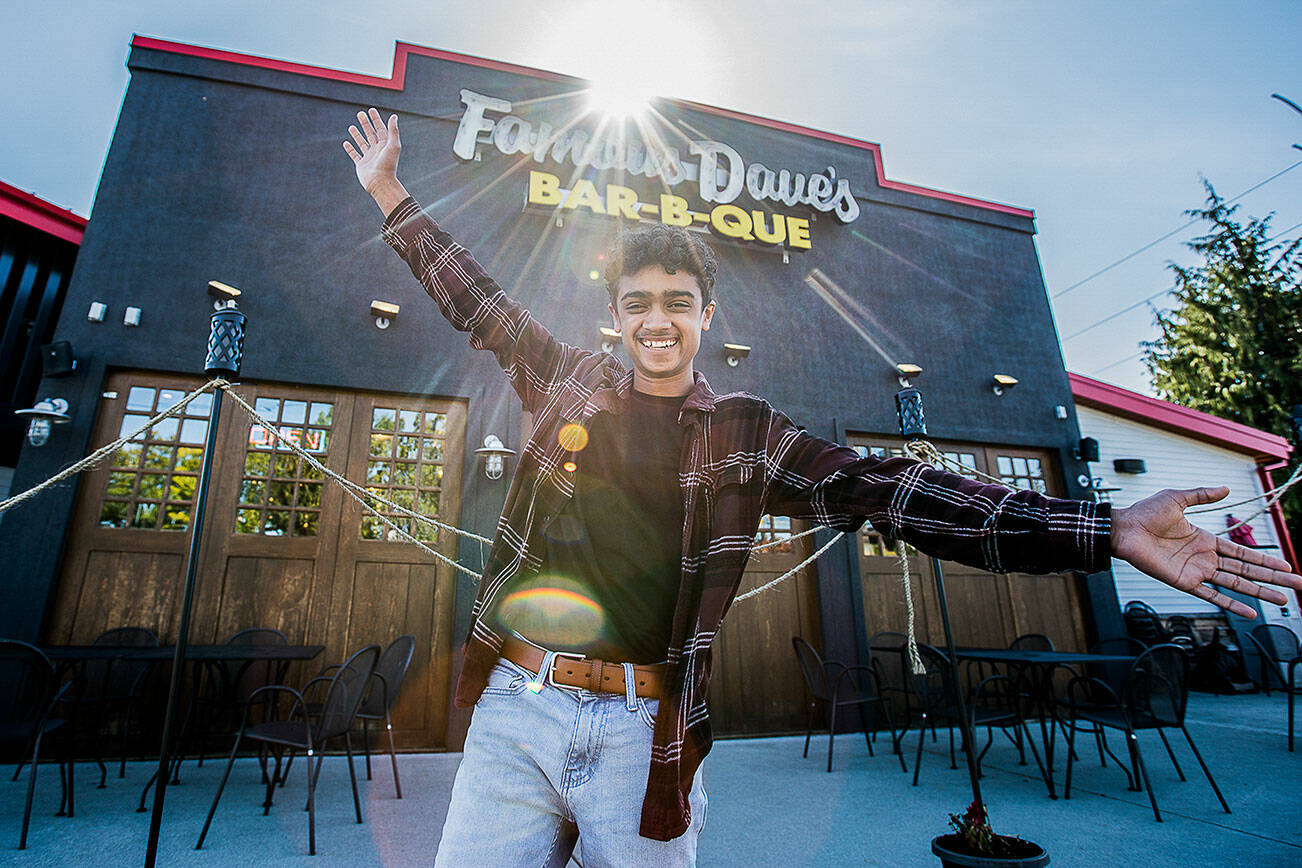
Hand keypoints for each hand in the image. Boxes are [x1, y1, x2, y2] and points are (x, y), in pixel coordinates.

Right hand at [343, 108, 406, 213]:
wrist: (380, 182)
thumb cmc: (388, 164)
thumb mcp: (393, 145)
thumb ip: (393, 131)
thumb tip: (394, 116)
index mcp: (385, 145)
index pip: (380, 129)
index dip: (376, 119)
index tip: (371, 110)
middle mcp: (377, 150)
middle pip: (371, 134)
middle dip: (366, 124)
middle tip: (360, 114)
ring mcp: (369, 157)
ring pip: (362, 143)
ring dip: (357, 135)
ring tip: (352, 126)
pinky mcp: (361, 165)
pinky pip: (355, 155)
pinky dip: (350, 149)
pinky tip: (346, 143)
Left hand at [1111, 486, 1301, 617]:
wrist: (1124, 528)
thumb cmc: (1145, 513)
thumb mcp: (1178, 498)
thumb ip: (1202, 495)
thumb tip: (1225, 488)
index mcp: (1206, 540)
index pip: (1243, 553)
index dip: (1264, 560)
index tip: (1287, 566)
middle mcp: (1205, 558)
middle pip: (1246, 570)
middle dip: (1273, 578)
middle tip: (1298, 585)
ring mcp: (1197, 571)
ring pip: (1236, 584)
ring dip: (1260, 593)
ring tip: (1283, 601)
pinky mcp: (1185, 582)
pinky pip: (1212, 596)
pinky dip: (1231, 605)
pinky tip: (1251, 613)